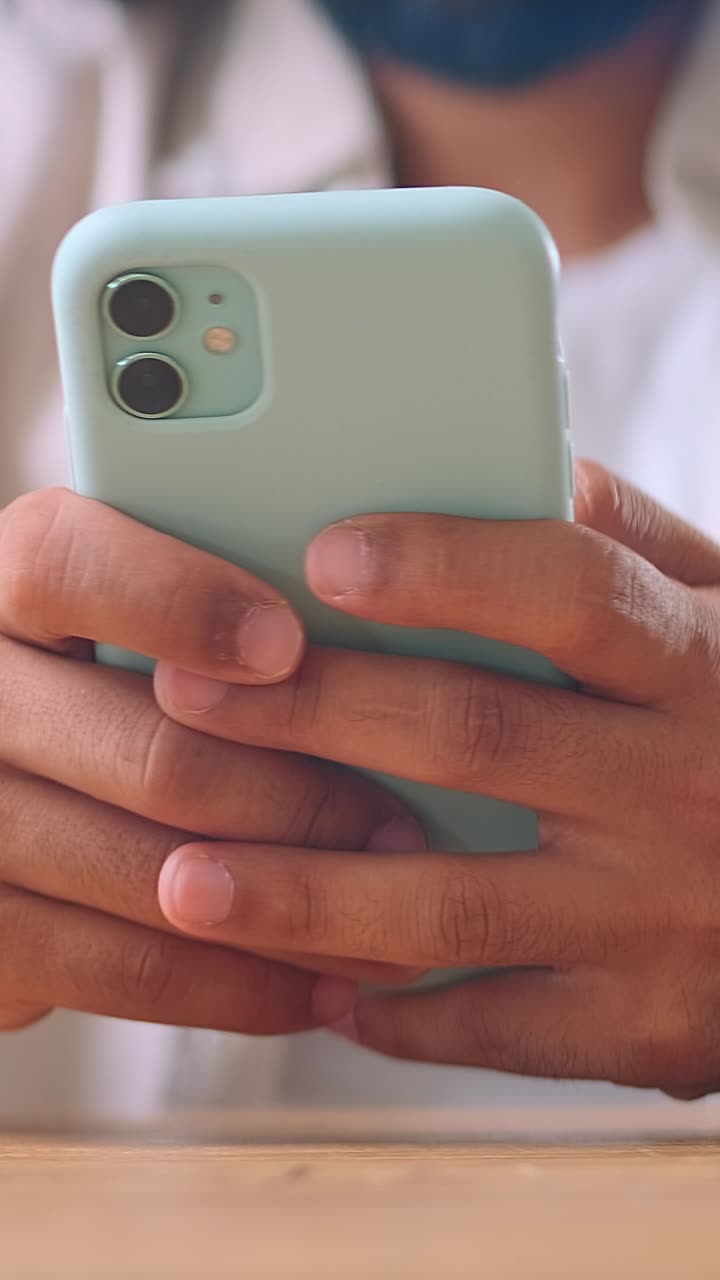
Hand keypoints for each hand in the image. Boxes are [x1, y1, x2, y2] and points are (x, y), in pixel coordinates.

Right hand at [0, 488, 421, 1036]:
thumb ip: (209, 589)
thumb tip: (378, 588)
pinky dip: (232, 987)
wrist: (10, 779)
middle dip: (296, 799)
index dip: (179, 602)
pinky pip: (118, 974)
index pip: (64, 567)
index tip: (287, 644)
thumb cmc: (107, 682)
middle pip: (144, 750)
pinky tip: (317, 984)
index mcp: (5, 585)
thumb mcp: (131, 606)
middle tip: (399, 828)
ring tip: (395, 917)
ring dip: (290, 906)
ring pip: (146, 876)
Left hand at [155, 461, 719, 1098]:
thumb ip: (637, 542)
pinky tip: (311, 990)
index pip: (573, 593)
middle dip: (316, 714)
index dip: (448, 568)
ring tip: (186, 880)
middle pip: (476, 737)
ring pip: (457, 903)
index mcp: (703, 663)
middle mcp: (683, 784)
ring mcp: (662, 916)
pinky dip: (398, 1016)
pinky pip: (499, 1024)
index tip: (322, 553)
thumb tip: (528, 464)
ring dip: (310, 894)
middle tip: (183, 693)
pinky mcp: (649, 1026)